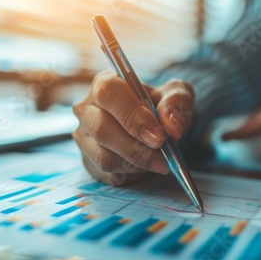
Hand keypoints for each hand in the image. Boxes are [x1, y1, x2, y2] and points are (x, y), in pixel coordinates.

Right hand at [72, 70, 194, 185]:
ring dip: (135, 164)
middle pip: (101, 130)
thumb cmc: (162, 106)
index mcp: (105, 84)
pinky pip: (106, 173)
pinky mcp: (88, 160)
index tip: (159, 135)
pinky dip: (130, 175)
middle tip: (162, 155)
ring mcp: (84, 136)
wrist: (157, 127)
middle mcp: (87, 109)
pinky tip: (144, 167)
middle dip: (135, 147)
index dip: (132, 115)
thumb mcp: (177, 96)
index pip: (108, 94)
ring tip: (159, 162)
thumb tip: (172, 124)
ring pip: (103, 156)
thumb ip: (176, 103)